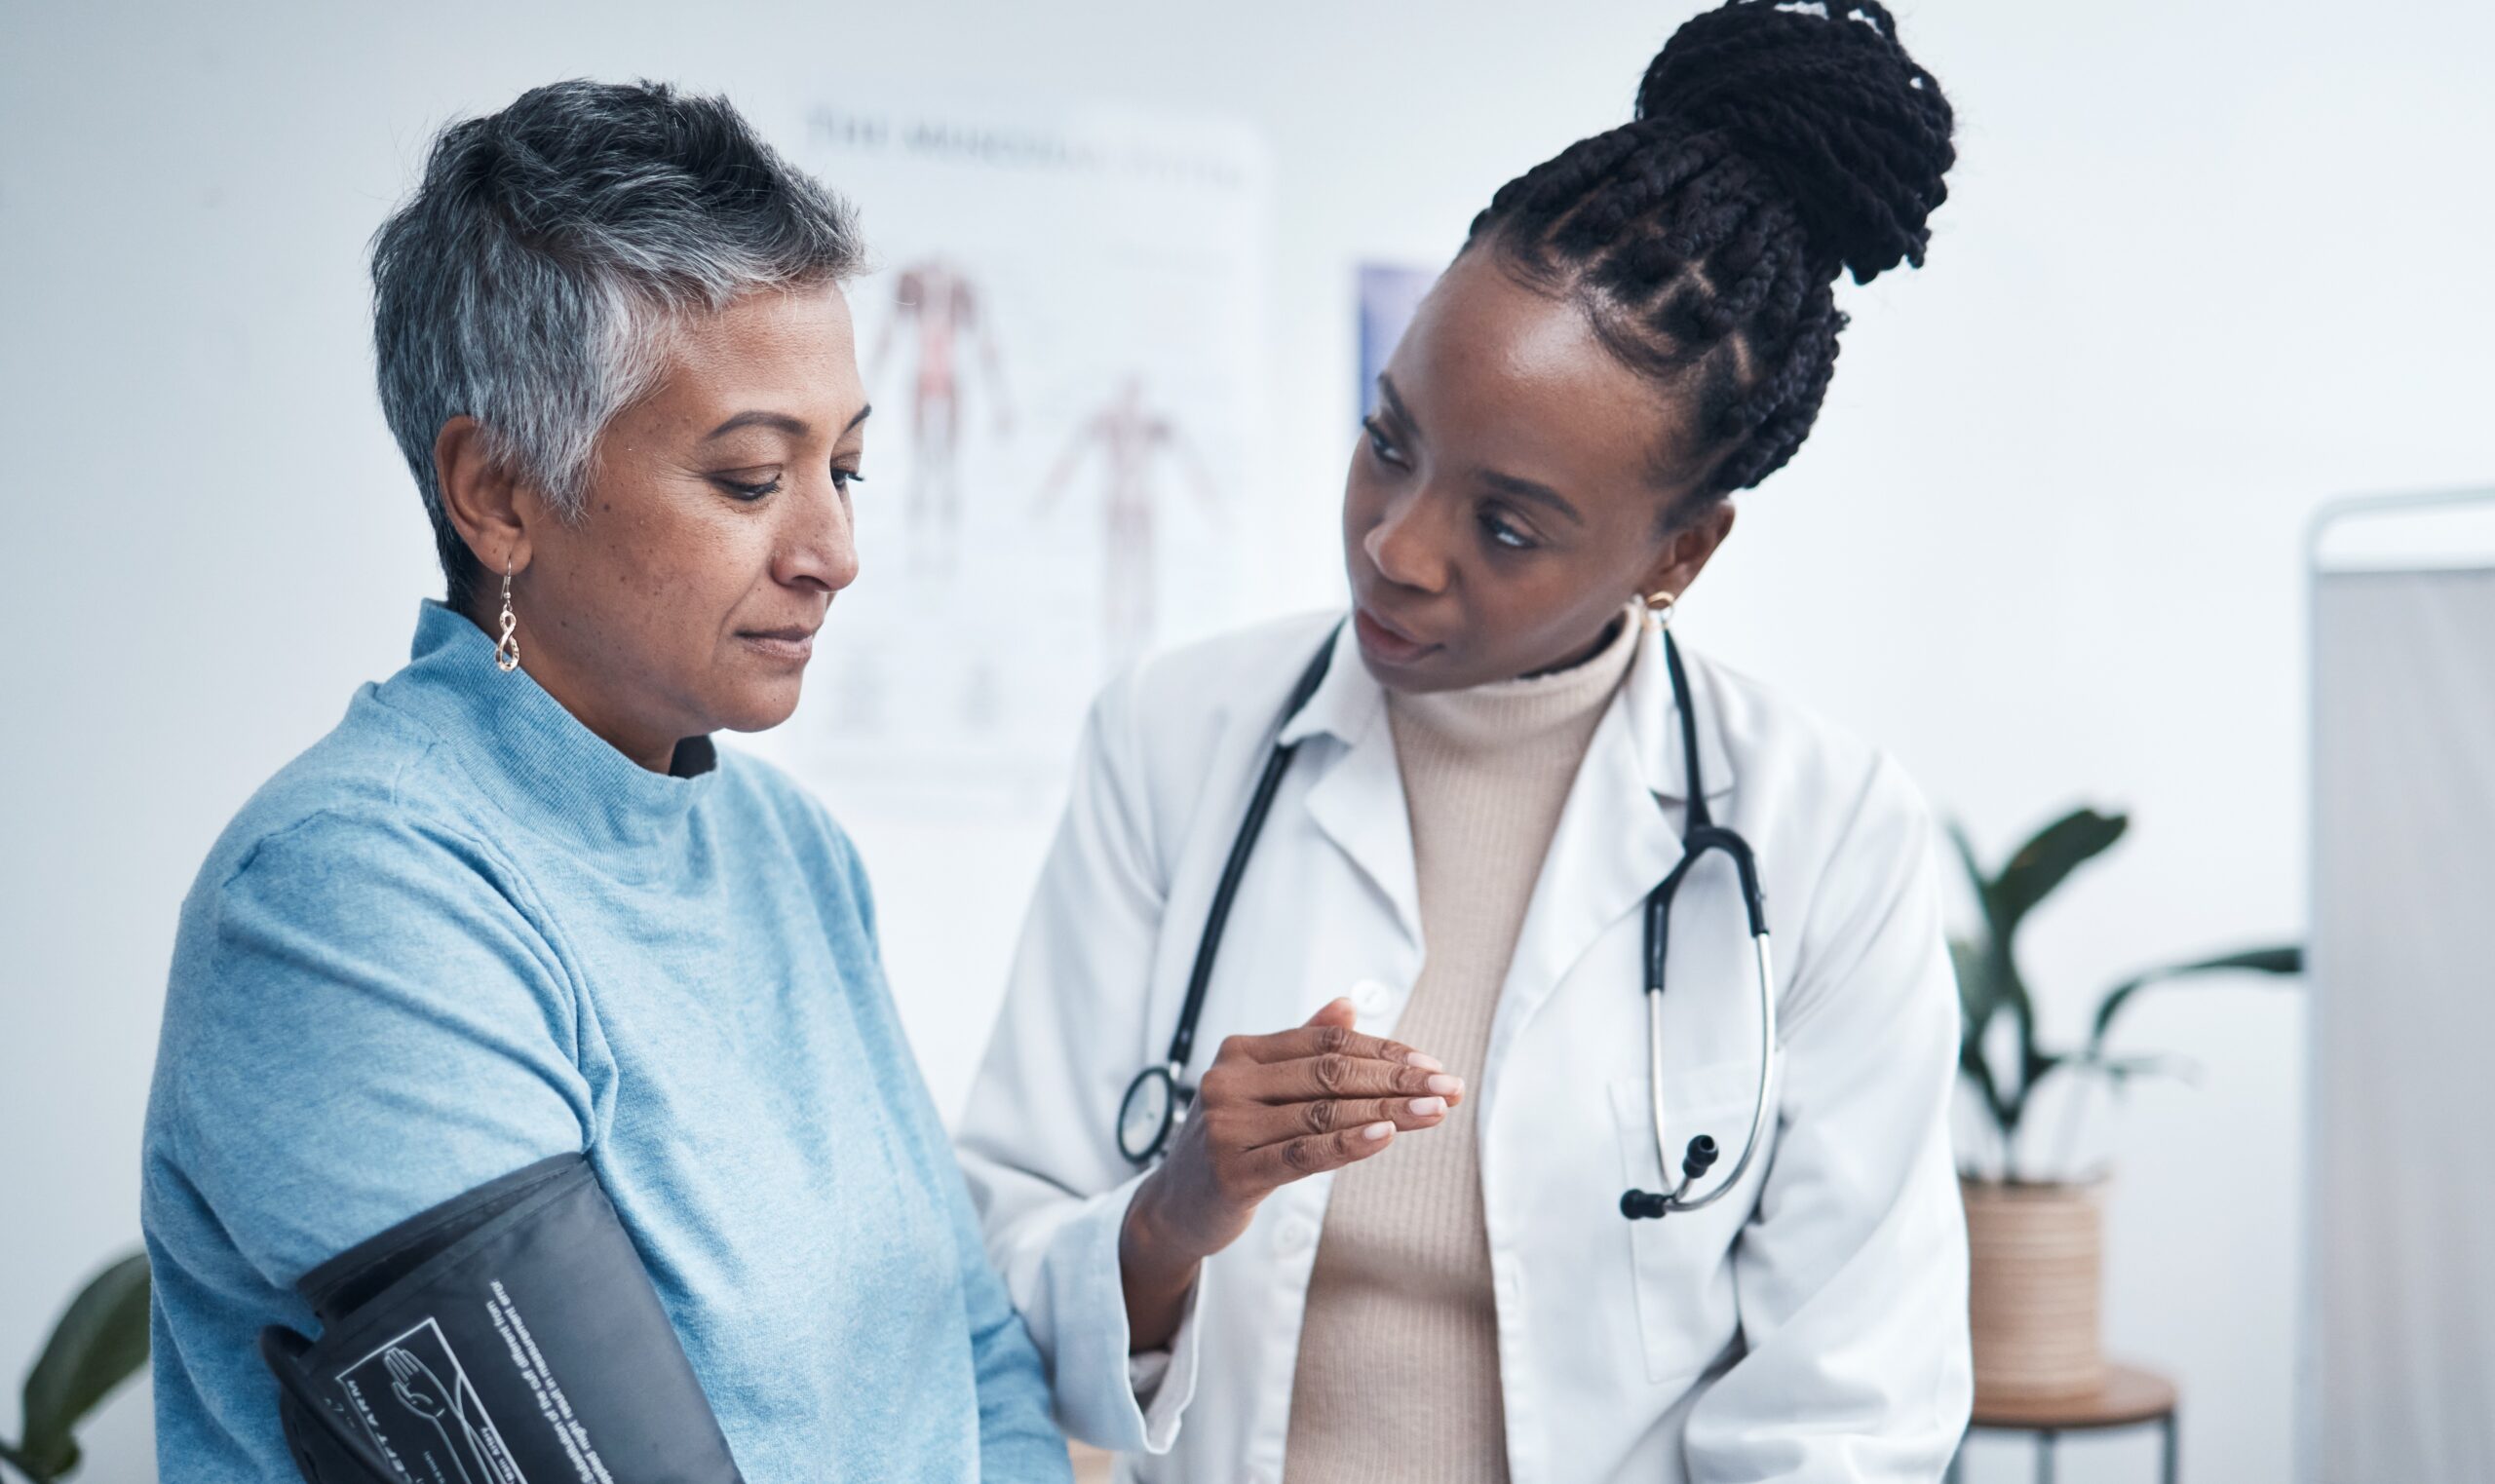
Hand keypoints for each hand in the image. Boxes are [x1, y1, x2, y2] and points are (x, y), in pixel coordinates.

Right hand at [1119, 999, 1461, 1348]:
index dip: (1384, 1051)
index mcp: (1240, 1052)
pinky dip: (1348, 1143)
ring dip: (1388, 1112)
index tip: (1432, 1065)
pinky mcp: (1232, 1172)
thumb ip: (1301, 1048)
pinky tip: (1387, 1137)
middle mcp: (1229, 1081)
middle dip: (1397, 1081)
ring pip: (1323, 1113)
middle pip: (1329, 1074)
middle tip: (1448, 1087)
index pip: (1326, 1043)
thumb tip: (1347, 1006)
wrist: (1177, 1206)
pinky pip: (1302, 1153)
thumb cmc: (1232, 1142)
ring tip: (1435, 1112)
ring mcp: (1227, 1126)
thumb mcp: (1261, 1089)